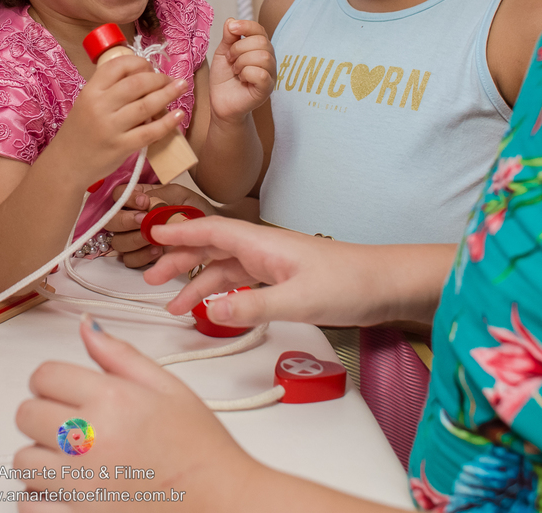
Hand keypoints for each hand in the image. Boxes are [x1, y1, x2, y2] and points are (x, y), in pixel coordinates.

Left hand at [13, 315, 260, 511]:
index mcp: (112, 399)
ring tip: (75, 463)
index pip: (44, 375)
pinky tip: (69, 493)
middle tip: (75, 429)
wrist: (223, 504)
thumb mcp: (169, 388)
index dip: (54, 382)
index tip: (67, 394)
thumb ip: (120, 355)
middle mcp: (90, 439)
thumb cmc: (201, 451)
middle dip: (46, 418)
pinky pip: (28, 504)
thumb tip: (86, 327)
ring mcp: (80, 483)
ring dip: (43, 460)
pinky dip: (41, 499)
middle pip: (26, 415)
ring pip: (23, 461)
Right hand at [56, 55, 186, 186]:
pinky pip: (149, 132)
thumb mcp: (87, 103)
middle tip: (170, 79)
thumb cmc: (81, 132)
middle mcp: (99, 106)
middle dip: (159, 78)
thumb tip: (144, 78)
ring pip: (145, 105)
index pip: (118, 66)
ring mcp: (110, 127)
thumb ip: (109, 90)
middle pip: (137, 84)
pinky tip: (178, 115)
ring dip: (168, 94)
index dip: (139, 63)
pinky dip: (167, 122)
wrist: (67, 164)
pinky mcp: (120, 147)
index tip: (150, 68)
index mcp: (91, 91)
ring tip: (181, 87)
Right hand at [104, 184, 214, 268]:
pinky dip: (141, 256)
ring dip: (134, 240)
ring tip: (152, 238)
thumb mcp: (180, 195)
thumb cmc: (195, 210)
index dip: (125, 199)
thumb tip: (142, 200)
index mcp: (139, 197)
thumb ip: (159, 194)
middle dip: (125, 221)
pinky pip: (129, 260)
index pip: (117, 195)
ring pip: (118, 242)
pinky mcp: (140, 258)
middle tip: (143, 220)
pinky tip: (156, 251)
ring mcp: (134, 239)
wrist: (210, 233)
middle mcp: (132, 217)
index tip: (143, 202)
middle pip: (110, 221)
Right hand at [142, 216, 445, 328]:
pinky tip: (216, 309)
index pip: (210, 231)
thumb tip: (211, 311)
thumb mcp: (298, 299)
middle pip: (211, 249)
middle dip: (179, 261)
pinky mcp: (285, 281)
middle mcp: (263, 249)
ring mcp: (274, 265)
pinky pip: (242, 283)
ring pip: (225, 269)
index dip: (178, 233)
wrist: (390, 284)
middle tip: (151, 279)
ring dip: (198, 285)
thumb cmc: (352, 282)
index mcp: (262, 242)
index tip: (151, 236)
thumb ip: (252, 305)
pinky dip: (223, 294)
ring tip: (176, 307)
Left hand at [208, 18, 275, 124]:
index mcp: (259, 48)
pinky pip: (262, 74)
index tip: (232, 29)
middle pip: (261, 42)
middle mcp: (268, 59)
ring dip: (242, 62)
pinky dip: (247, 73)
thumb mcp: (223, 53)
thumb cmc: (224, 78)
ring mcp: (270, 74)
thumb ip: (229, 37)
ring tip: (235, 70)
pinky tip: (242, 79)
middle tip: (230, 59)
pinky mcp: (267, 89)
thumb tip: (231, 20)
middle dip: (239, 48)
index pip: (260, 29)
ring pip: (263, 57)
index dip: (246, 26)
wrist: (220, 103)